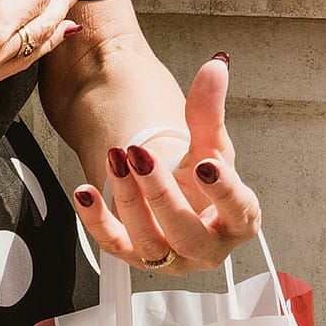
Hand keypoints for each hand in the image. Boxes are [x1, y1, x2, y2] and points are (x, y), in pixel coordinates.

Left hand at [71, 55, 262, 274]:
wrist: (177, 191)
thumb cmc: (202, 172)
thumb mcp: (210, 142)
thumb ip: (211, 109)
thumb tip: (215, 67)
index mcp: (239, 220)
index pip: (239, 210)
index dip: (224, 190)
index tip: (207, 163)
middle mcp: (207, 248)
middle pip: (188, 235)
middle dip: (162, 196)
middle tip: (142, 157)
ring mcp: (170, 258)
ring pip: (150, 243)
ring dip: (128, 201)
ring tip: (117, 160)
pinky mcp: (135, 257)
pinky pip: (112, 246)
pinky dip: (97, 220)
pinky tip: (85, 193)